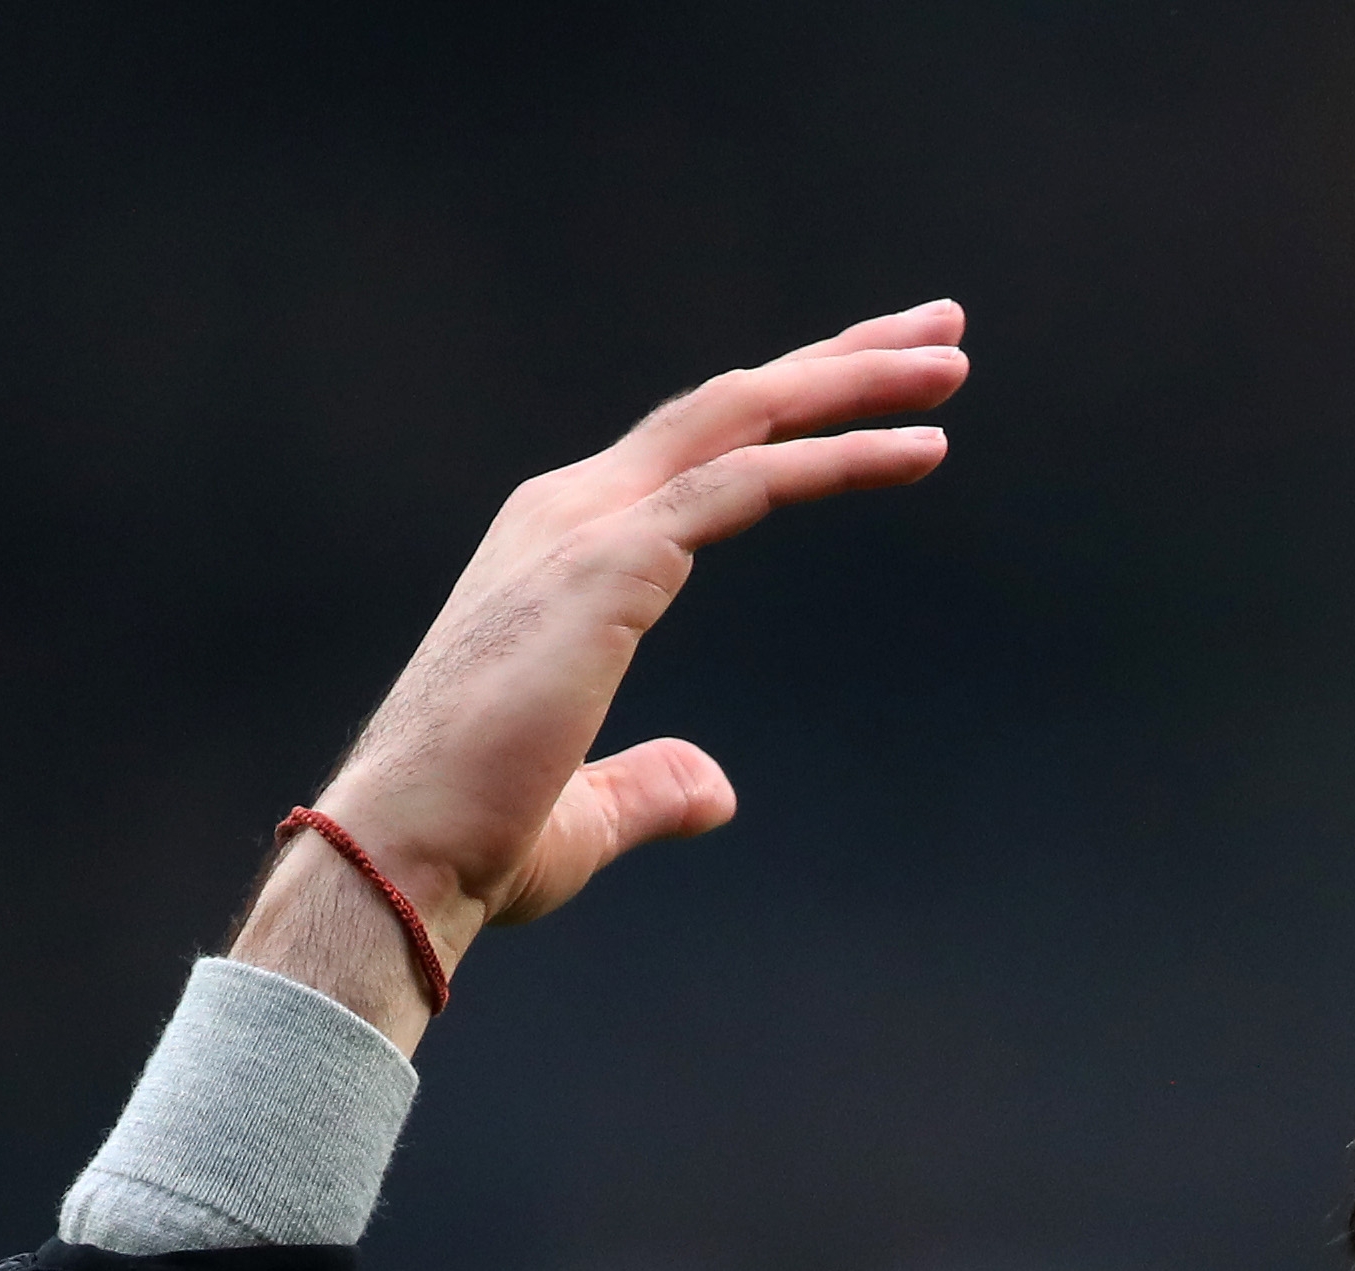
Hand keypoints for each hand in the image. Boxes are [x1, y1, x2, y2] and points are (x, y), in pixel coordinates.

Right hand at [234, 301, 969, 1045]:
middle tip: (942, 329)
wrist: (401, 858)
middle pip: (731, 406)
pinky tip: (920, 448)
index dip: (794, 412)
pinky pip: (746, 483)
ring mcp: (587, 528)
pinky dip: (837, 456)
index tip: (886, 393)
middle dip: (840, 361)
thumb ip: (652, 786)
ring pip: (746, 418)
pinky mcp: (611, 564)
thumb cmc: (475, 843)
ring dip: (858, 384)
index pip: (698, 452)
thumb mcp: (587, 809)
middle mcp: (572, 513)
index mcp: (562, 552)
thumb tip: (715, 790)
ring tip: (953, 358)